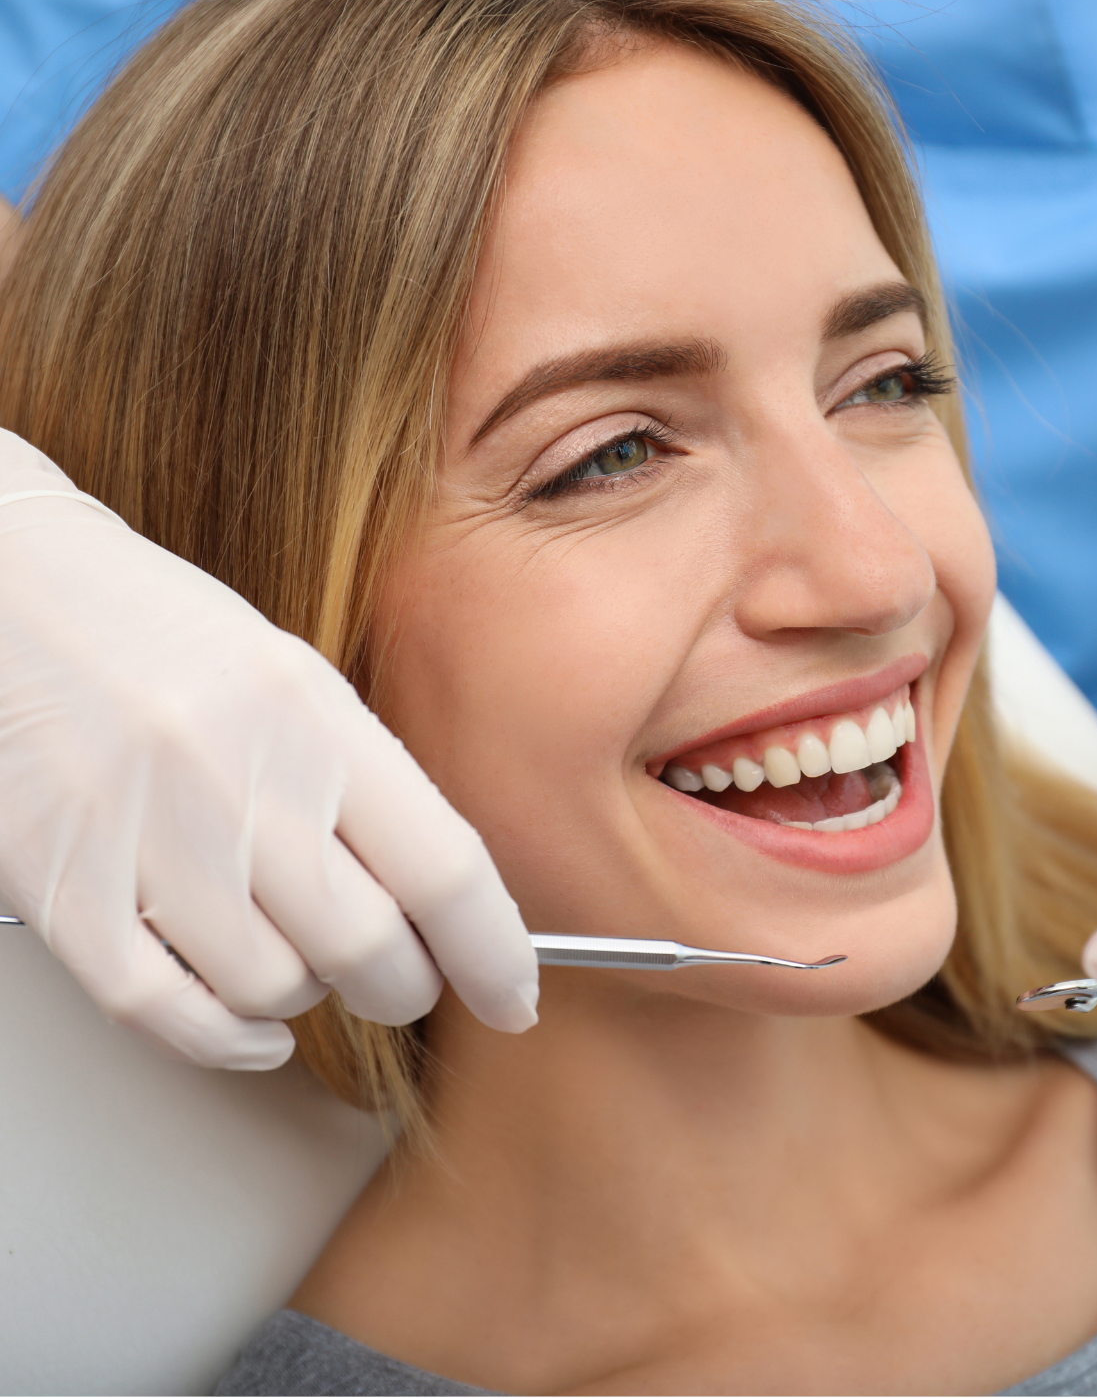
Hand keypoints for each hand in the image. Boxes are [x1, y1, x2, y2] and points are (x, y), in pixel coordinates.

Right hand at [0, 430, 537, 1068]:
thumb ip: (366, 782)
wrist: (6, 588)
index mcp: (313, 715)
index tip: (514, 995)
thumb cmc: (159, 632)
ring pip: (275, 988)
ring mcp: (142, 838)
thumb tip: (444, 905)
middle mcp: (236, 778)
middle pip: (371, 947)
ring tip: (301, 959)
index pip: (444, 869)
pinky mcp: (59, 887)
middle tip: (404, 979)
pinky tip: (248, 1025)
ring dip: (309, 998)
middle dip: (407, 987)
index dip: (495, 953)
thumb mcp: (292, 677)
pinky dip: (223, 1040)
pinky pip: (165, 1012)